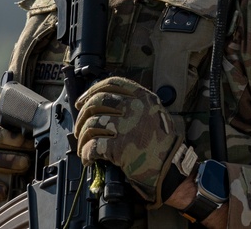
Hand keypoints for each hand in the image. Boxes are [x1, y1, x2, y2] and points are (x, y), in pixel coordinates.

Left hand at [74, 76, 185, 204]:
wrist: (170, 167)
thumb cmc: (162, 142)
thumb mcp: (154, 113)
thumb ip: (135, 104)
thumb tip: (103, 103)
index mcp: (143, 97)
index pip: (111, 84)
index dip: (92, 91)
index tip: (81, 101)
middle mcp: (134, 108)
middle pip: (96, 102)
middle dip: (82, 116)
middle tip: (79, 128)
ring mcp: (126, 127)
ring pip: (91, 125)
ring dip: (83, 138)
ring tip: (84, 146)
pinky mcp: (119, 147)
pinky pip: (93, 146)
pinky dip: (86, 153)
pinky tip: (88, 158)